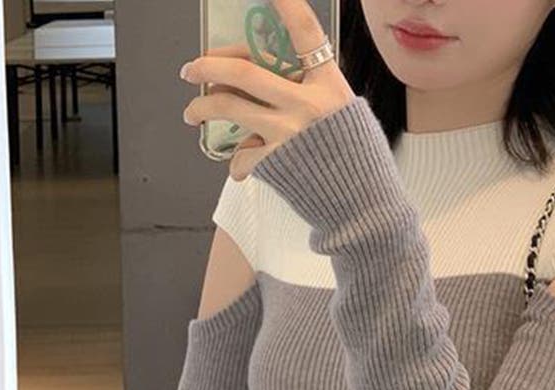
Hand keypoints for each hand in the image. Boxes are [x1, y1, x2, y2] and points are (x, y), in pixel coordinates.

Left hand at [179, 0, 355, 182]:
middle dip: (207, 66)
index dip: (286, 5)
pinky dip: (236, 161)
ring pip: (229, 108)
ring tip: (192, 114)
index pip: (305, 33)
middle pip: (244, 71)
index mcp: (328, 84)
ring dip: (201, 109)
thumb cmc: (354, 159)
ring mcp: (290, 133)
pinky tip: (240, 164)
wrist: (364, 204)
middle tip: (190, 70)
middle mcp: (307, 103)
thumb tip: (263, 83)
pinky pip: (241, 154)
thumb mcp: (343, 112)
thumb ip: (309, 91)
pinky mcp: (278, 163)